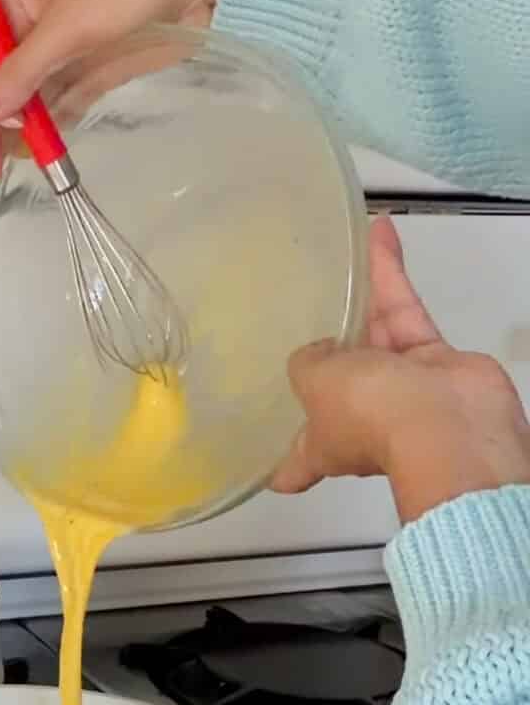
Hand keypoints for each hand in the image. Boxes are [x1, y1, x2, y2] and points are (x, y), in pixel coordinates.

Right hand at [0, 0, 228, 184]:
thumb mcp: (65, 28)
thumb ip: (20, 74)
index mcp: (19, 1)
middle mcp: (38, 26)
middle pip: (4, 81)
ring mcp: (70, 49)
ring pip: (33, 97)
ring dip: (23, 131)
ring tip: (10, 168)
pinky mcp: (98, 69)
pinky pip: (65, 103)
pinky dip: (53, 126)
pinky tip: (44, 151)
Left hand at [272, 217, 529, 522]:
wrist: (450, 421)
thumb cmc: (371, 417)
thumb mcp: (315, 386)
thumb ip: (306, 363)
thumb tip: (315, 352)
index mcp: (321, 447)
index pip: (292, 469)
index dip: (275, 460)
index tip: (255, 436)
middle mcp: (358, 423)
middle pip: (333, 383)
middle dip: (321, 346)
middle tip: (296, 306)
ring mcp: (397, 392)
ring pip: (370, 336)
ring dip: (358, 294)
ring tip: (338, 250)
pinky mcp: (431, 362)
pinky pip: (402, 314)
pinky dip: (389, 276)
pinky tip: (378, 236)